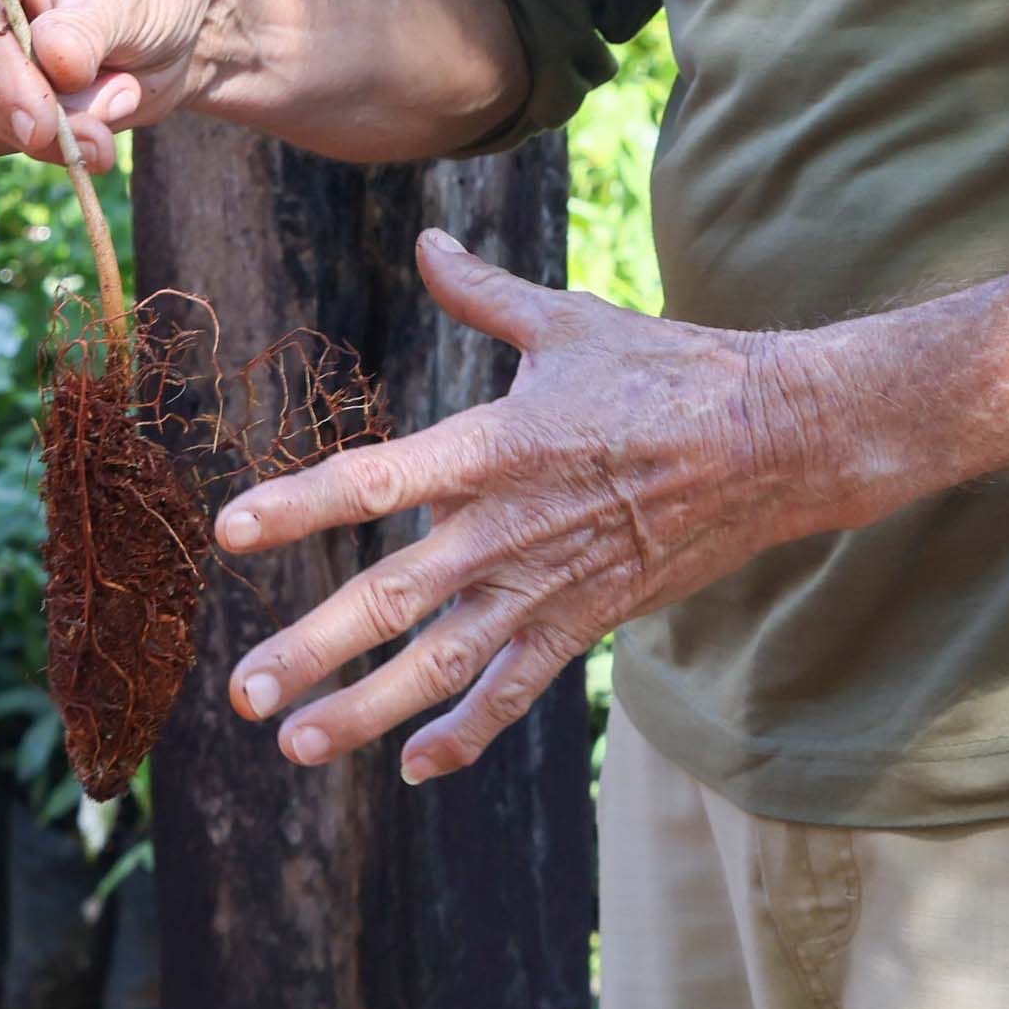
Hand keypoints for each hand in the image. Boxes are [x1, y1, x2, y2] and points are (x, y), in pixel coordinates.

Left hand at [214, 230, 878, 783]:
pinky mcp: (587, 620)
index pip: (377, 479)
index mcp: (495, 446)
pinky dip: (467, 731)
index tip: (232, 530)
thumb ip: (484, 294)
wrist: (775, 441)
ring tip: (295, 745)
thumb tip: (428, 242)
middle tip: (243, 691)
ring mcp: (548, 585)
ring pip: (442, 664)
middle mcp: (509, 527)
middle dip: (312, 650)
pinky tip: (415, 766)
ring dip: (366, 711)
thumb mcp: (570, 321)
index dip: (301, 506)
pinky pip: (516, 688)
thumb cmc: (668, 370)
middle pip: (393, 599)